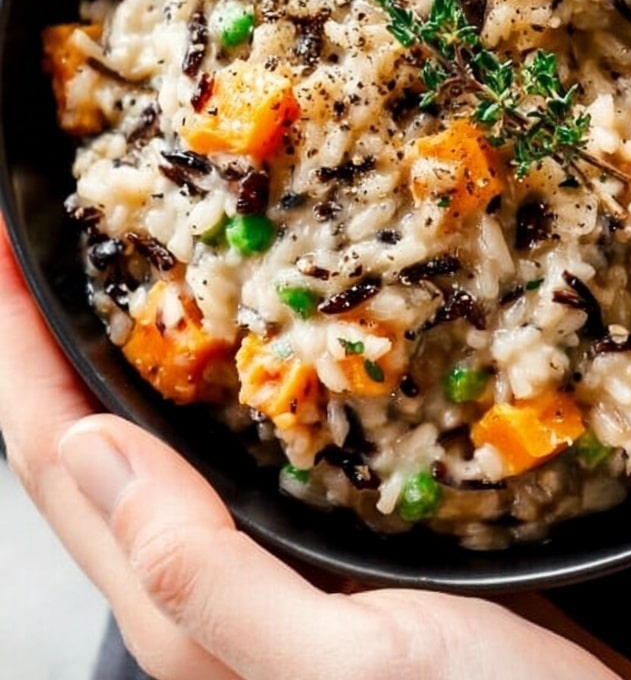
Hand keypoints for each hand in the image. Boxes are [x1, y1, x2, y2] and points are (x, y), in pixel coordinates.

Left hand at [0, 225, 630, 679]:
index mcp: (187, 609)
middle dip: (49, 336)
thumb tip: (93, 448)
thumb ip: (210, 581)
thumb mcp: (349, 663)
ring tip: (122, 265)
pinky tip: (244, 336)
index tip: (0, 248)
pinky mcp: (332, 541)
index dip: (15, 348)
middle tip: (43, 240)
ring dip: (124, 350)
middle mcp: (208, 584)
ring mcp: (268, 562)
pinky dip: (215, 378)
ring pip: (158, 441)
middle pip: (88, 444)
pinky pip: (237, 446)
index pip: (59, 457)